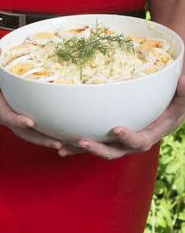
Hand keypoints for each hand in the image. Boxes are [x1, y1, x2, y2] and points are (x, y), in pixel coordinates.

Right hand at [0, 42, 67, 151]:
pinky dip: (45, 134)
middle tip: (56, 143)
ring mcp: (12, 116)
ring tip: (63, 144)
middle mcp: (3, 112)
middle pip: (20, 131)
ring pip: (28, 134)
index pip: (4, 113)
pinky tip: (61, 137)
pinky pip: (33, 129)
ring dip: (44, 140)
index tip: (30, 122)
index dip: (16, 119)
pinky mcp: (21, 115)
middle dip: (37, 138)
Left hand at [58, 73, 184, 159]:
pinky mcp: (110, 137)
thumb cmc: (175, 99)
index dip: (129, 138)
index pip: (140, 141)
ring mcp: (120, 141)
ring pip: (101, 149)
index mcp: (152, 133)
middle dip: (99, 149)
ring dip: (82, 150)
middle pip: (116, 151)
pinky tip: (60, 146)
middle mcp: (134, 141)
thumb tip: (183, 81)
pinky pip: (94, 142)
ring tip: (63, 147)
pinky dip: (77, 146)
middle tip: (82, 141)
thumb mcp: (183, 96)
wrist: (167, 107)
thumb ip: (184, 92)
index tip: (117, 129)